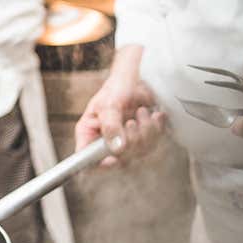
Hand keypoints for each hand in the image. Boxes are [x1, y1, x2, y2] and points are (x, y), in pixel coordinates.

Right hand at [75, 46, 165, 166]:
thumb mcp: (109, 103)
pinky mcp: (143, 139)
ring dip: (145, 132)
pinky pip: (153, 144)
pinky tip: (154, 116)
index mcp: (89, 135)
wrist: (138, 77)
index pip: (87, 161)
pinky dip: (156, 129)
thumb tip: (117, 148)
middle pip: (119, 160)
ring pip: (139, 153)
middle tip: (132, 122)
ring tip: (142, 112)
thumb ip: (111, 125)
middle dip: (131, 141)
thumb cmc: (117, 86)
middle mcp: (106, 142)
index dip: (100, 165)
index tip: (113, 158)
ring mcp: (125, 142)